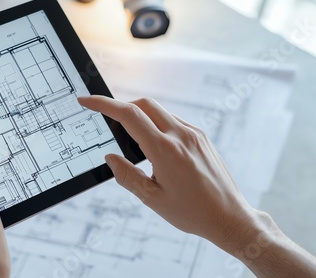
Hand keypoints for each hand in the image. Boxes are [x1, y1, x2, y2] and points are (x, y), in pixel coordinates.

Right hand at [78, 96, 255, 244]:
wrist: (230, 217)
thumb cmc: (193, 212)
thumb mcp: (152, 199)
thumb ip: (127, 175)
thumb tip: (110, 158)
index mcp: (165, 150)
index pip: (128, 115)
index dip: (103, 104)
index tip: (87, 101)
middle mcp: (181, 135)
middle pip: (144, 103)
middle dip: (122, 106)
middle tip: (109, 120)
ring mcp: (194, 134)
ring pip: (160, 111)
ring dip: (141, 116)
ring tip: (134, 141)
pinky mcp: (201, 137)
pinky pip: (174, 120)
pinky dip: (157, 124)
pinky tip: (155, 145)